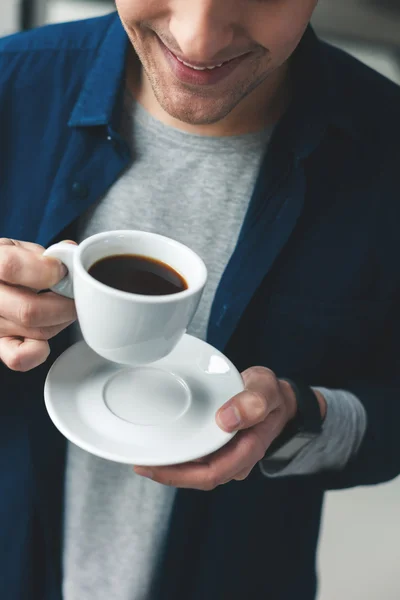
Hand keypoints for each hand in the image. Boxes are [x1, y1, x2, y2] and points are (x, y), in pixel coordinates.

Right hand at [0, 238, 76, 370]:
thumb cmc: (7, 265)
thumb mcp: (19, 248)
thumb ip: (44, 253)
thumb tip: (69, 253)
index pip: (11, 267)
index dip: (45, 270)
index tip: (62, 271)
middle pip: (29, 310)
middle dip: (65, 305)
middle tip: (76, 296)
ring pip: (36, 331)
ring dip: (61, 321)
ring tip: (64, 308)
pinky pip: (20, 358)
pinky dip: (40, 350)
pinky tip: (46, 333)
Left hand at [134, 367, 325, 488]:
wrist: (276, 397)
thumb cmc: (269, 393)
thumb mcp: (266, 388)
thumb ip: (253, 401)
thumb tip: (226, 420)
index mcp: (249, 449)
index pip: (212, 473)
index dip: (181, 475)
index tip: (155, 466)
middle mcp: (237, 459)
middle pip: (199, 477)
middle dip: (169, 474)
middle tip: (140, 463)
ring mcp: (228, 456)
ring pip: (196, 471)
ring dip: (171, 468)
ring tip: (144, 457)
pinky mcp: (219, 449)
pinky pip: (197, 459)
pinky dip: (179, 457)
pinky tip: (162, 448)